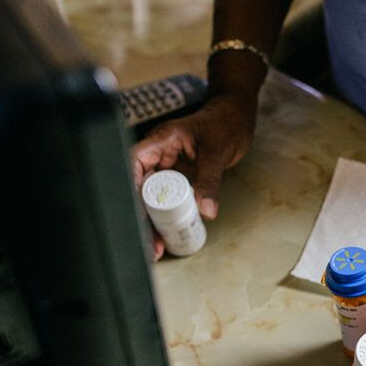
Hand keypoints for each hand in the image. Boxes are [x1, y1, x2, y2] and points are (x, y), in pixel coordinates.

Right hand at [131, 94, 255, 258]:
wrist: (235, 117)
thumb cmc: (225, 123)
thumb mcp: (218, 152)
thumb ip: (210, 181)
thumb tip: (206, 210)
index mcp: (161, 141)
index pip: (134, 163)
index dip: (130, 188)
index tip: (136, 214)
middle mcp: (158, 155)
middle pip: (139, 187)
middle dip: (141, 216)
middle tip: (149, 243)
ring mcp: (166, 168)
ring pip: (151, 198)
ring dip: (152, 222)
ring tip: (156, 247)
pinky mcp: (176, 179)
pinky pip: (166, 200)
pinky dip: (166, 218)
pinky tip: (166, 236)